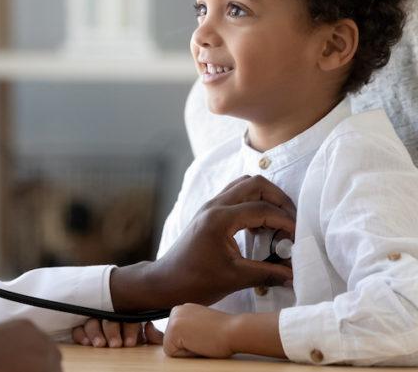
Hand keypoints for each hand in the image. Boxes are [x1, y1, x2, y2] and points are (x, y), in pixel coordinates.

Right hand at [71, 319, 161, 347]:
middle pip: (108, 317)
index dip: (129, 329)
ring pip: (92, 320)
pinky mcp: (83, 330)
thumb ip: (154, 337)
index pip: (129, 316)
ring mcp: (96, 322)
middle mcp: (111, 316)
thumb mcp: (149, 341)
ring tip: (100, 344)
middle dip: (111, 331)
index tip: (130, 343)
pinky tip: (86, 342)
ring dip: (95, 332)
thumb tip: (149, 327)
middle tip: (115, 344)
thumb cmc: (135, 342)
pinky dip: (81, 334)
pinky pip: (78, 328)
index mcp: (129, 316)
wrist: (124, 347)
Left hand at [110, 175, 294, 310]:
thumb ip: (268, 273)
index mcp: (220, 218)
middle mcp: (214, 205)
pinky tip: (261, 225)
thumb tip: (294, 274)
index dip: (285, 220)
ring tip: (279, 221)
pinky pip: (235, 195)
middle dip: (278, 198)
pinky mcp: (209, 212)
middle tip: (292, 220)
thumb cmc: (196, 280)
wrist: (167, 282)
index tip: (299, 235)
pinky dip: (253, 203)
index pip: (261, 208)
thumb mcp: (235, 278)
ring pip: (244, 185)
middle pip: (254, 184)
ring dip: (265, 197)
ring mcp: (210, 206)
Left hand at [163, 304, 233, 358]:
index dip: (191, 344)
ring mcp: (173, 318)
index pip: (177, 337)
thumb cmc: (223, 332)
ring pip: (171, 348)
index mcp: (182, 310)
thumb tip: (174, 338)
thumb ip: (187, 329)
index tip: (205, 335)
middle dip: (187, 347)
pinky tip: (199, 344)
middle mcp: (175, 311)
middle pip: (172, 342)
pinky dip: (186, 354)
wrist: (234, 331)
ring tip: (202, 341)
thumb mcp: (201, 326)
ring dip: (187, 351)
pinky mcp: (173, 329)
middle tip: (205, 338)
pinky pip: (172, 353)